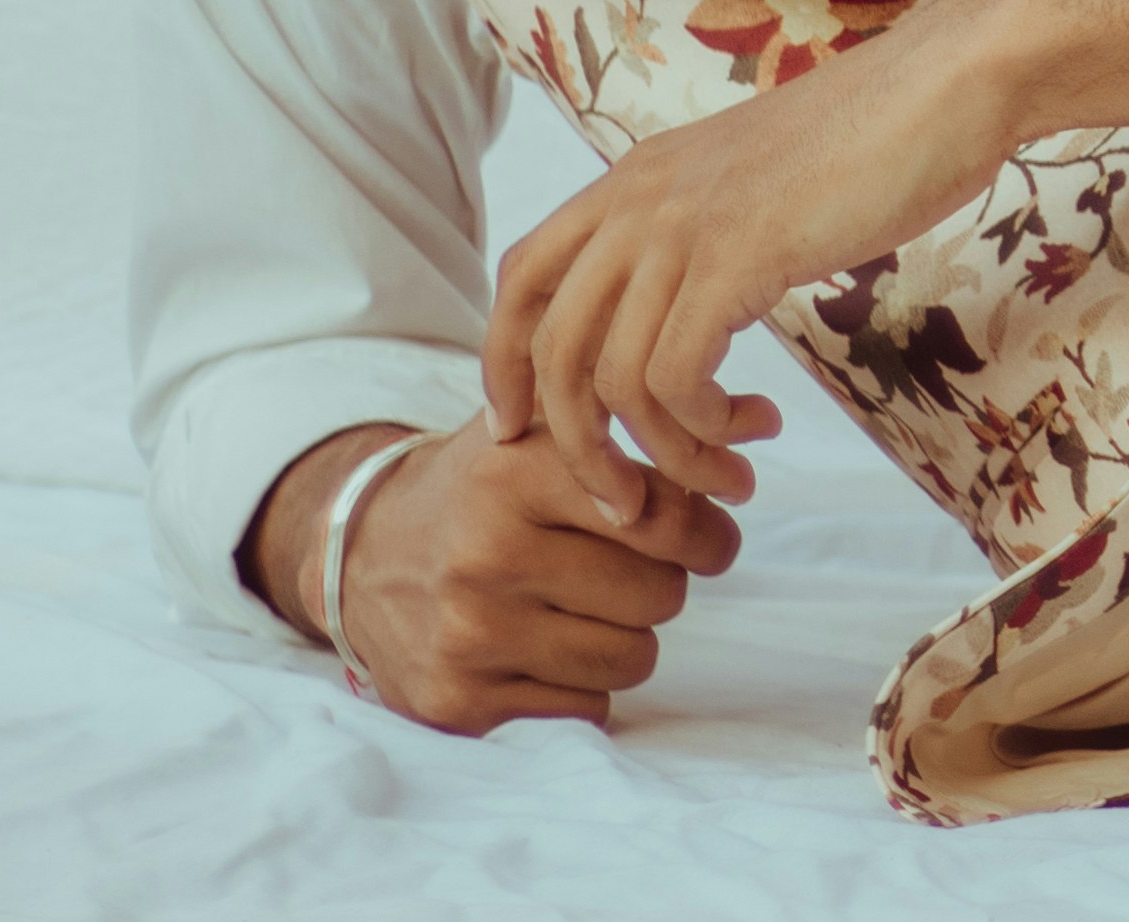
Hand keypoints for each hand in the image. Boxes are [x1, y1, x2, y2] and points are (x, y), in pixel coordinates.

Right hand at [248, 412, 738, 734]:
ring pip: (633, 658)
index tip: (710, 531)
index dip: (705, 527)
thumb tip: (766, 419)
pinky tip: (549, 644)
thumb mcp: (541, 432)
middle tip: (636, 568)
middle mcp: (488, 555)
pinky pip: (587, 710)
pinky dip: (586, 683)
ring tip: (591, 605)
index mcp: (514, 475)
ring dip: (630, 635)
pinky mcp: (460, 704)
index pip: (663, 515)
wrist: (362, 554)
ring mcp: (470, 637)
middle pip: (660, 593)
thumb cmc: (480, 487)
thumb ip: (642, 424)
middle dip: (664, 581)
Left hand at [483, 0, 1019, 524]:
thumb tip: (686, 307)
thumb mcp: (753, 183)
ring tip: (727, 477)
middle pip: (550, 346)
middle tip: (628, 502)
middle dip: (577, 445)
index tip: (529, 432)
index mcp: (636, 176)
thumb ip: (704, 234)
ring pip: (612, 380)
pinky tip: (753, 426)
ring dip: (665, 456)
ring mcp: (683, 224)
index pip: (523, 277)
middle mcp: (639, 197)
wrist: (942, 87)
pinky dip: (705, 429)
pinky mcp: (736, 257)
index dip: (507, 364)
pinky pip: (675, 380)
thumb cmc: (872, 139)